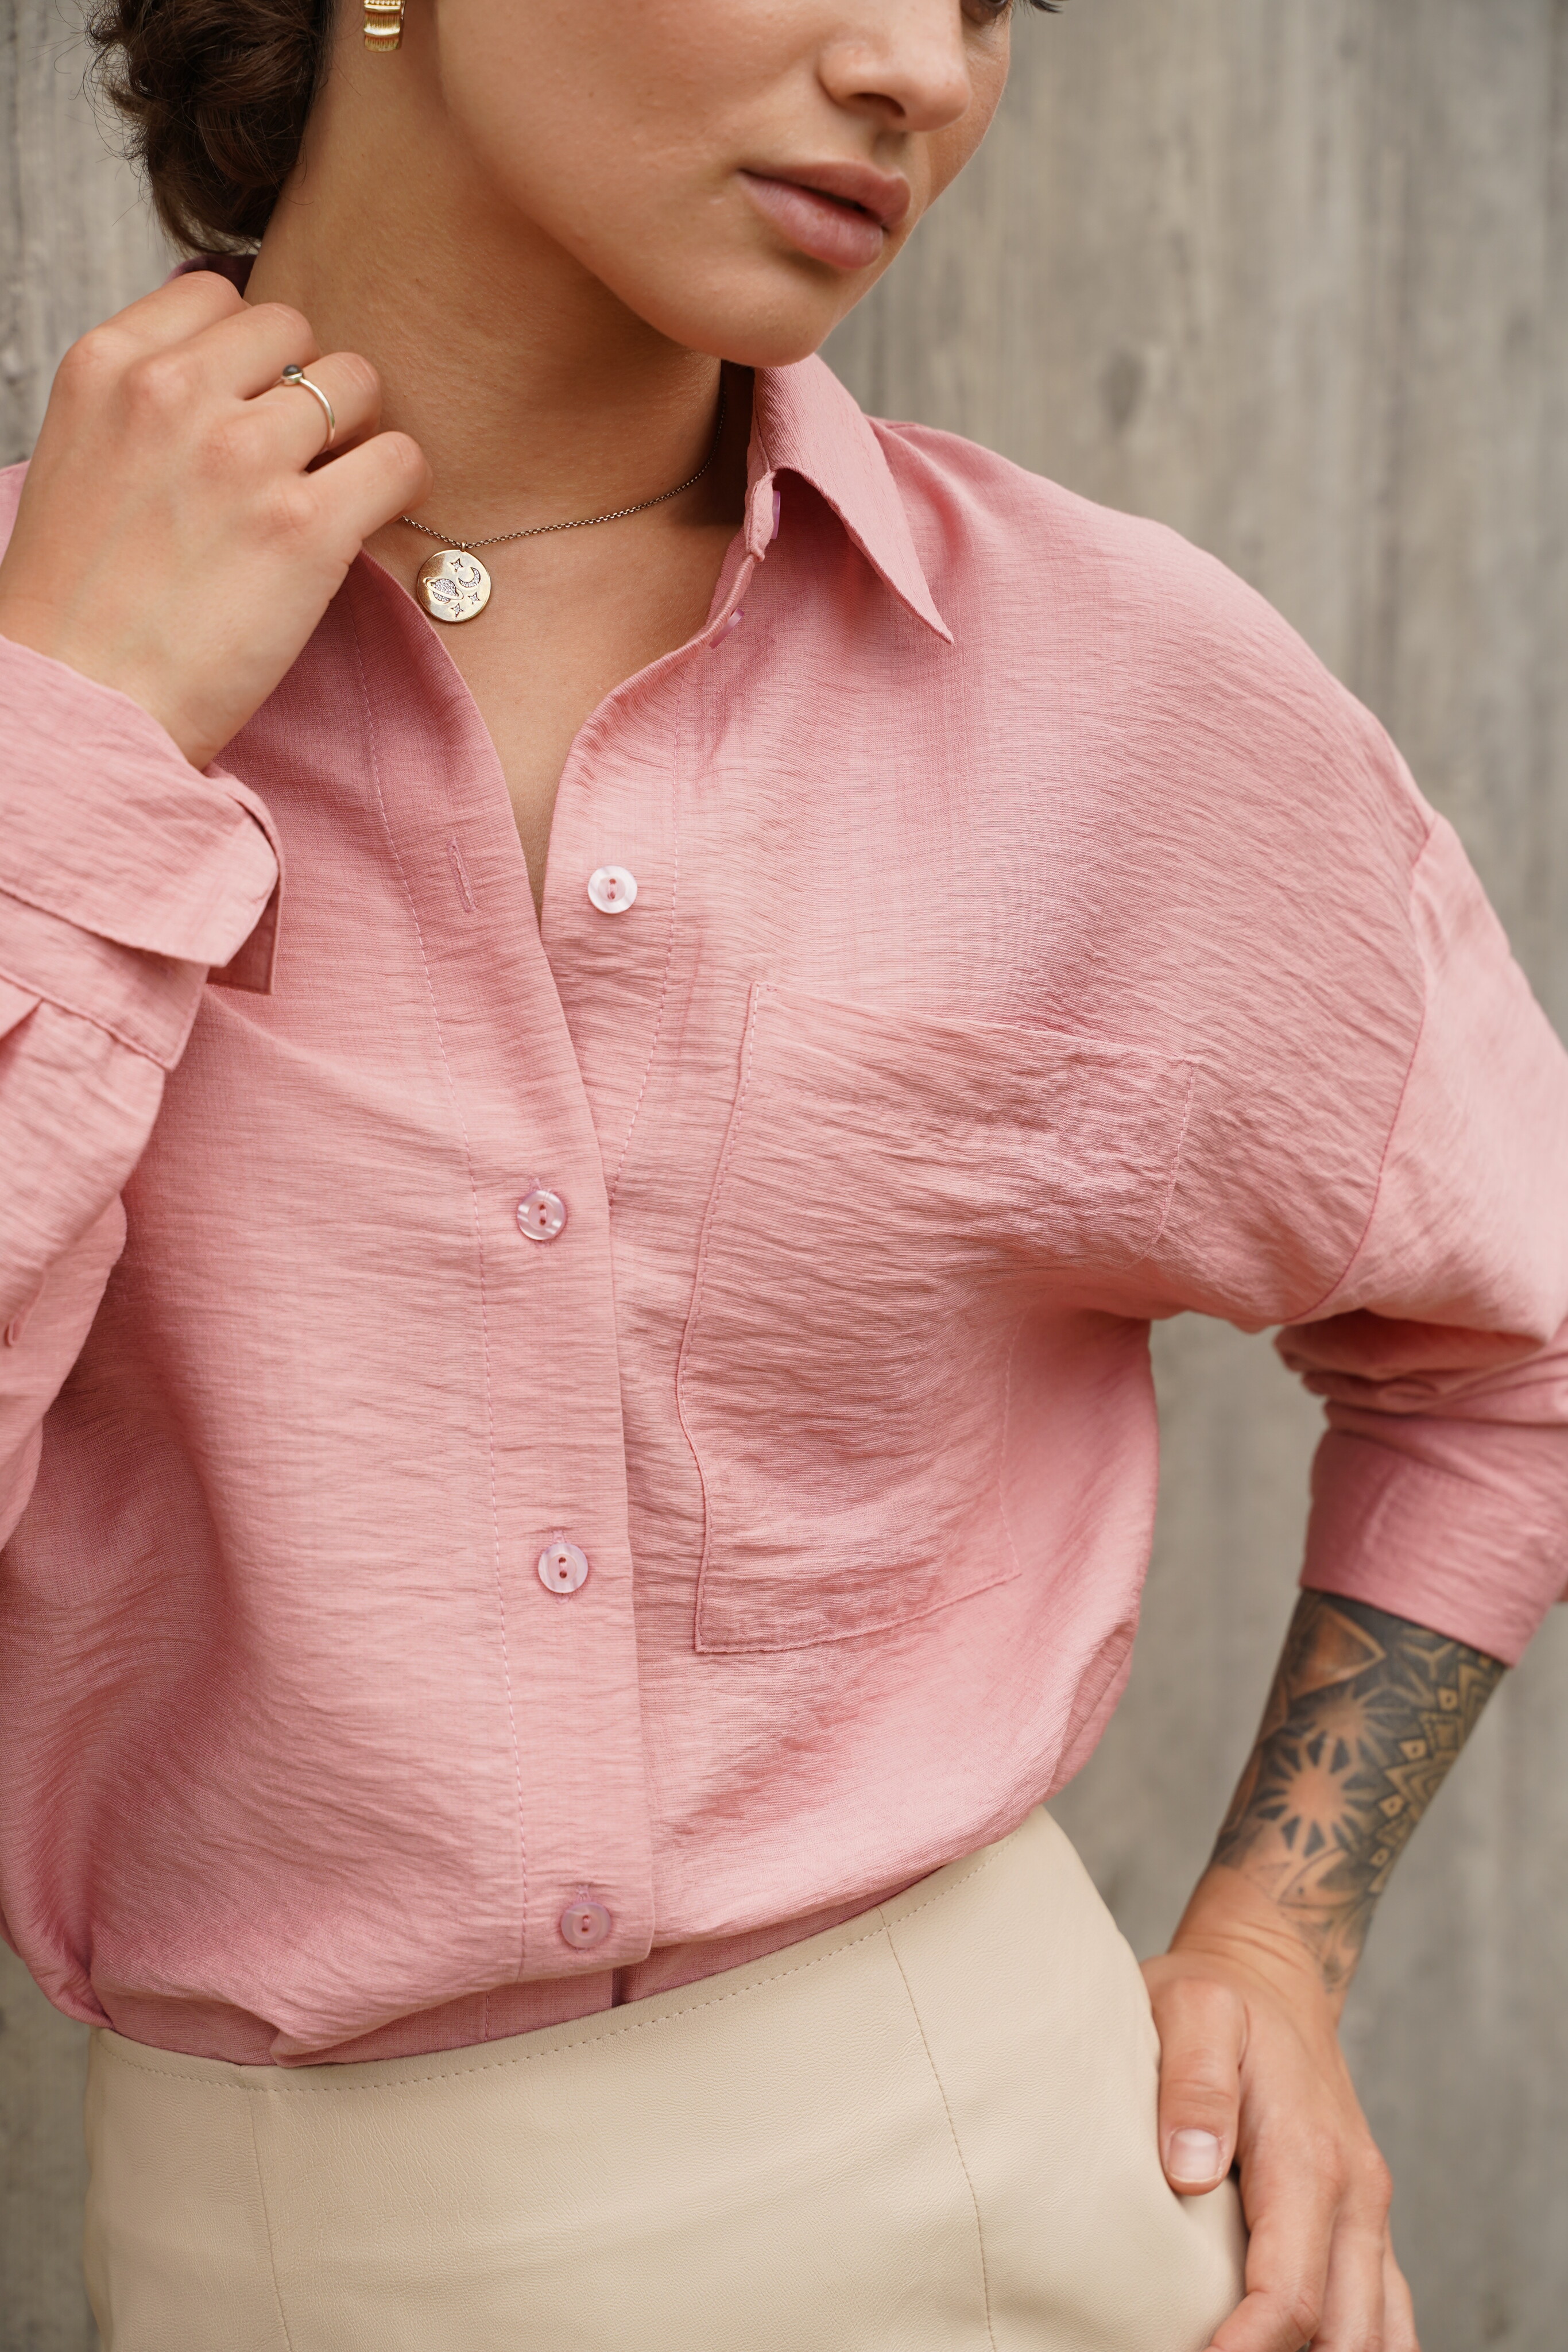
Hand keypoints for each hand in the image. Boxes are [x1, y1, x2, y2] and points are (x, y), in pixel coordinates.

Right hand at [0, 271, 429, 767]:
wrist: (82, 702)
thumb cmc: (82, 598)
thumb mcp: (81, 455)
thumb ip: (145, 396)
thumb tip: (226, 348)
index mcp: (110, 366)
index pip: (219, 294)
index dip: (249, 351)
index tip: (249, 405)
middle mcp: (175, 393)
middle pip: (296, 331)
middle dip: (306, 386)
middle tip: (296, 457)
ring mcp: (244, 456)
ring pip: (356, 382)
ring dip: (356, 433)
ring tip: (330, 490)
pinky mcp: (305, 527)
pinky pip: (400, 458)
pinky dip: (399, 484)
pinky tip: (369, 519)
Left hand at [1143, 1866, 1417, 2351]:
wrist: (1269, 1977)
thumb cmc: (1217, 1996)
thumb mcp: (1190, 2011)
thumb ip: (1193, 2087)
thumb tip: (1189, 2174)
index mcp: (1310, 2158)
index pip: (1290, 2296)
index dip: (1244, 2351)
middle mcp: (1356, 2197)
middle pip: (1338, 2335)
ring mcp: (1368, 2215)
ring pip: (1373, 2336)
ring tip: (1242, 2350)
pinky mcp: (1364, 2224)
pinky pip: (1385, 2317)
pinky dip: (1352, 2346)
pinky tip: (1302, 2347)